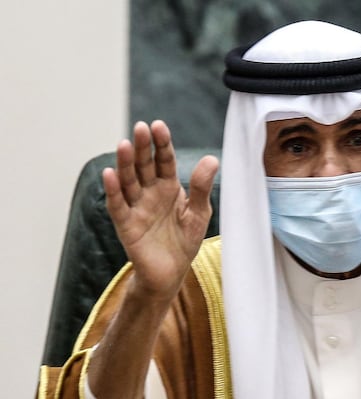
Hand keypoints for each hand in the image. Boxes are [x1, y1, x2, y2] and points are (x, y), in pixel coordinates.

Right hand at [103, 120, 218, 300]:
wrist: (171, 272)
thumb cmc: (184, 240)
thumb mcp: (198, 213)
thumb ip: (201, 187)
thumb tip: (212, 159)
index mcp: (168, 187)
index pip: (164, 161)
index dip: (161, 144)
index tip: (159, 126)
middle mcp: (149, 193)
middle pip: (143, 166)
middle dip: (142, 148)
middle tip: (140, 128)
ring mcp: (136, 207)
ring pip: (128, 181)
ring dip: (124, 164)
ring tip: (123, 144)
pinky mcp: (126, 225)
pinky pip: (118, 206)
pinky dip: (112, 191)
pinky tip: (109, 174)